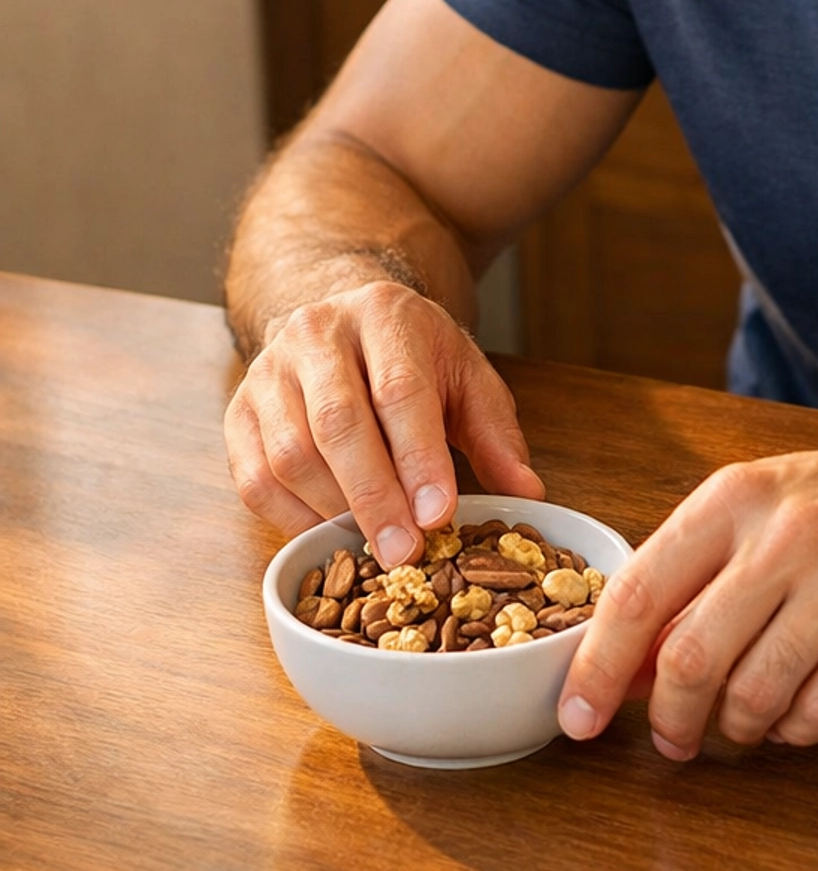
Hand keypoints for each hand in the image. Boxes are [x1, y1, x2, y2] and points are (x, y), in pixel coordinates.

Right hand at [224, 280, 543, 561]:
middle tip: (405, 554)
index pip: (400, 391)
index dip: (418, 459)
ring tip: (374, 547)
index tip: (439, 516)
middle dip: (374, 498)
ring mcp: (268, 370)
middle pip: (338, 424)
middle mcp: (317, 334)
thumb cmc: (412, 355)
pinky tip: (329, 534)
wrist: (344, 318)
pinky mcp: (238, 410)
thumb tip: (526, 492)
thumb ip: (495, 433)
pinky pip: (254, 479)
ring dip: (334, 512)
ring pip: (290, 455)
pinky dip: (291, 519)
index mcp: (385, 315)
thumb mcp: (465, 377)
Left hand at [558, 420, 817, 756]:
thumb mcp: (754, 508)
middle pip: (693, 657)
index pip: (643, 591)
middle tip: (669, 739)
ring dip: (735, 729)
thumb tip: (625, 668)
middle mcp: (788, 534)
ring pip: (755, 695)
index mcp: (735, 498)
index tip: (578, 715)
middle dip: (668, 718)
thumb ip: (689, 576)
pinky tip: (794, 712)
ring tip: (740, 722)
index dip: (600, 665)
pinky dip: (793, 730)